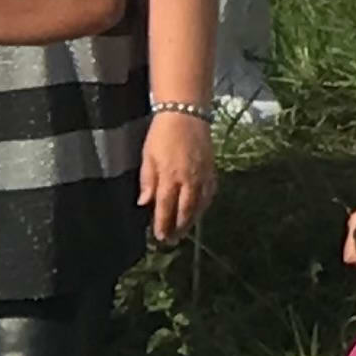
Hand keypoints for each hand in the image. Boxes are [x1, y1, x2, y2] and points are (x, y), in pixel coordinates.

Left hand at [141, 107, 217, 239]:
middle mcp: (188, 179)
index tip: (159, 237)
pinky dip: (204, 205)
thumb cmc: (161, 134)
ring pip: (199, 205)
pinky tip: (199, 211)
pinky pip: (210, 194)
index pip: (165, 207)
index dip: (162, 224)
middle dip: (178, 228)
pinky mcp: (211, 170)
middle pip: (184, 210)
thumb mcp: (147, 156)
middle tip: (172, 241)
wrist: (186, 115)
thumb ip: (147, 180)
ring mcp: (202, 176)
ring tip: (185, 231)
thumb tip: (144, 203)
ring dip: (192, 220)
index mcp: (169, 176)